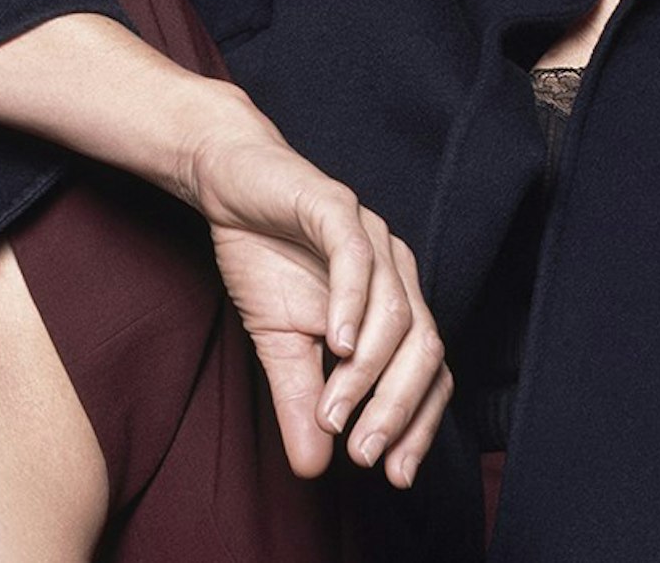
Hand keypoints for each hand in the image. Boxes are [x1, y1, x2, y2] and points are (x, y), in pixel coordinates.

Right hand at [174, 86, 453, 486]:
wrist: (229, 186)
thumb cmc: (265, 260)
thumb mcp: (279, 345)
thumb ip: (300, 400)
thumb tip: (313, 469)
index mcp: (394, 304)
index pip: (430, 372)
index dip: (418, 423)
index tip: (396, 474)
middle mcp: (396, 271)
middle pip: (424, 348)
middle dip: (397, 408)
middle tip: (365, 454)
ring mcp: (373, 236)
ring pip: (396, 312)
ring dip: (368, 371)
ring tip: (336, 412)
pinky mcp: (337, 207)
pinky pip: (357, 258)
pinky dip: (353, 304)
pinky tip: (336, 345)